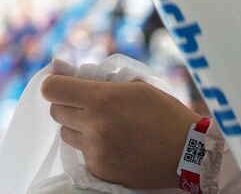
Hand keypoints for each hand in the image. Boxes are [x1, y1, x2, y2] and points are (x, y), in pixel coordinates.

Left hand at [41, 71, 200, 188]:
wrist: (187, 153)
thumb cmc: (165, 112)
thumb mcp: (136, 85)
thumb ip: (100, 79)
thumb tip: (62, 69)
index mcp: (103, 99)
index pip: (52, 89)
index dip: (55, 84)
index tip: (64, 84)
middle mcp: (94, 126)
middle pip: (56, 111)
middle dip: (68, 104)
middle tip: (90, 104)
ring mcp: (95, 151)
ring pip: (66, 134)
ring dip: (78, 126)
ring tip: (105, 125)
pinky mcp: (98, 171)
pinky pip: (82, 153)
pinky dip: (92, 147)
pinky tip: (115, 143)